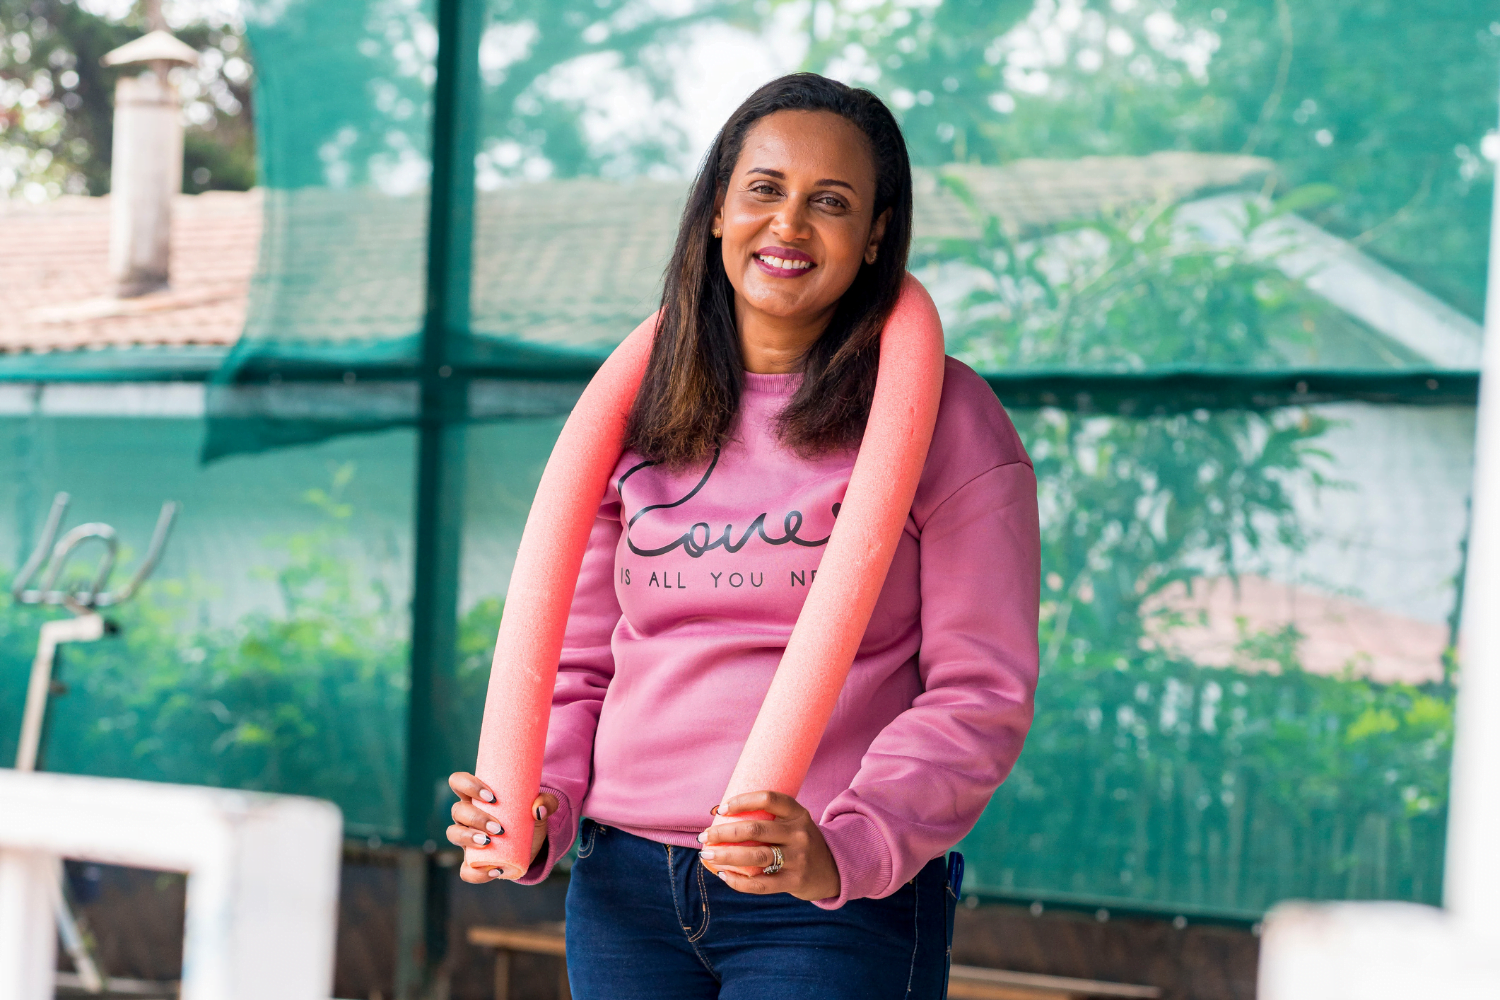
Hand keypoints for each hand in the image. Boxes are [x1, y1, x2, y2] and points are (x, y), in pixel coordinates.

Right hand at [446, 771, 557, 882]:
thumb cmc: (530, 815)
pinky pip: (465, 871)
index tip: (492, 797)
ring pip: (453, 834)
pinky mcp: (472, 862)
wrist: (533, 843)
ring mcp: (466, 839)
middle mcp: (466, 816)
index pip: (458, 782)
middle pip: (457, 810)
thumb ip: (547, 802)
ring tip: (490, 841)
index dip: (468, 785)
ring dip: (469, 837)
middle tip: (498, 827)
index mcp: (477, 796)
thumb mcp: (543, 806)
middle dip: (475, 818)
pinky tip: (495, 870)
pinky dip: (476, 873)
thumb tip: (538, 810)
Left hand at [697, 791, 840, 901]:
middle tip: (704, 836)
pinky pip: (761, 883)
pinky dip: (738, 881)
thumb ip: (767, 819)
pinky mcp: (794, 881)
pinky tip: (723, 875)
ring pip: (756, 856)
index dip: (742, 801)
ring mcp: (798, 859)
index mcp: (798, 813)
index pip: (769, 799)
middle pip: (756, 829)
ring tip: (706, 855)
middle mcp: (799, 834)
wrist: (833, 869)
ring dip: (726, 855)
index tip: (720, 809)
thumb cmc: (799, 842)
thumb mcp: (793, 823)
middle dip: (724, 832)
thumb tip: (719, 817)